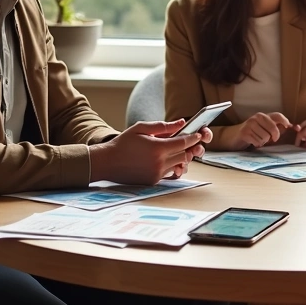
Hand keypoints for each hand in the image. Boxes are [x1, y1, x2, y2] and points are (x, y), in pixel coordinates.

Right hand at [88, 120, 207, 184]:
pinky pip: (169, 172)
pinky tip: (163, 159)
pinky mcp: (153, 181)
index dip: (193, 137)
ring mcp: (157, 174)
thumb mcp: (141, 128)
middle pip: (184, 155)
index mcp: (157, 148)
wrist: (107, 163)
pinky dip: (170, 165)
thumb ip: (162, 126)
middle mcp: (159, 163)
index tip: (198, 134)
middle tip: (189, 141)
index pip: (183, 142)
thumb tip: (181, 123)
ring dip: (180, 157)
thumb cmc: (123, 143)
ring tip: (174, 150)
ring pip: (178, 164)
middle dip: (188, 148)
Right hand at [227, 112, 290, 149]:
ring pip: (266, 137)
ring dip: (263, 142)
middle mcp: (256, 117)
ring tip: (257, 140)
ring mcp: (250, 124)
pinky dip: (257, 144)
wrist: (233, 136)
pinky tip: (252, 142)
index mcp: (263, 116)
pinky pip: (258, 142)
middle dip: (274, 137)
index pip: (278, 116)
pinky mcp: (245, 133)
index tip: (290, 127)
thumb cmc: (252, 133)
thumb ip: (279, 128)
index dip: (285, 121)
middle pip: (273, 128)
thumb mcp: (265, 129)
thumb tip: (295, 127)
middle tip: (270, 140)